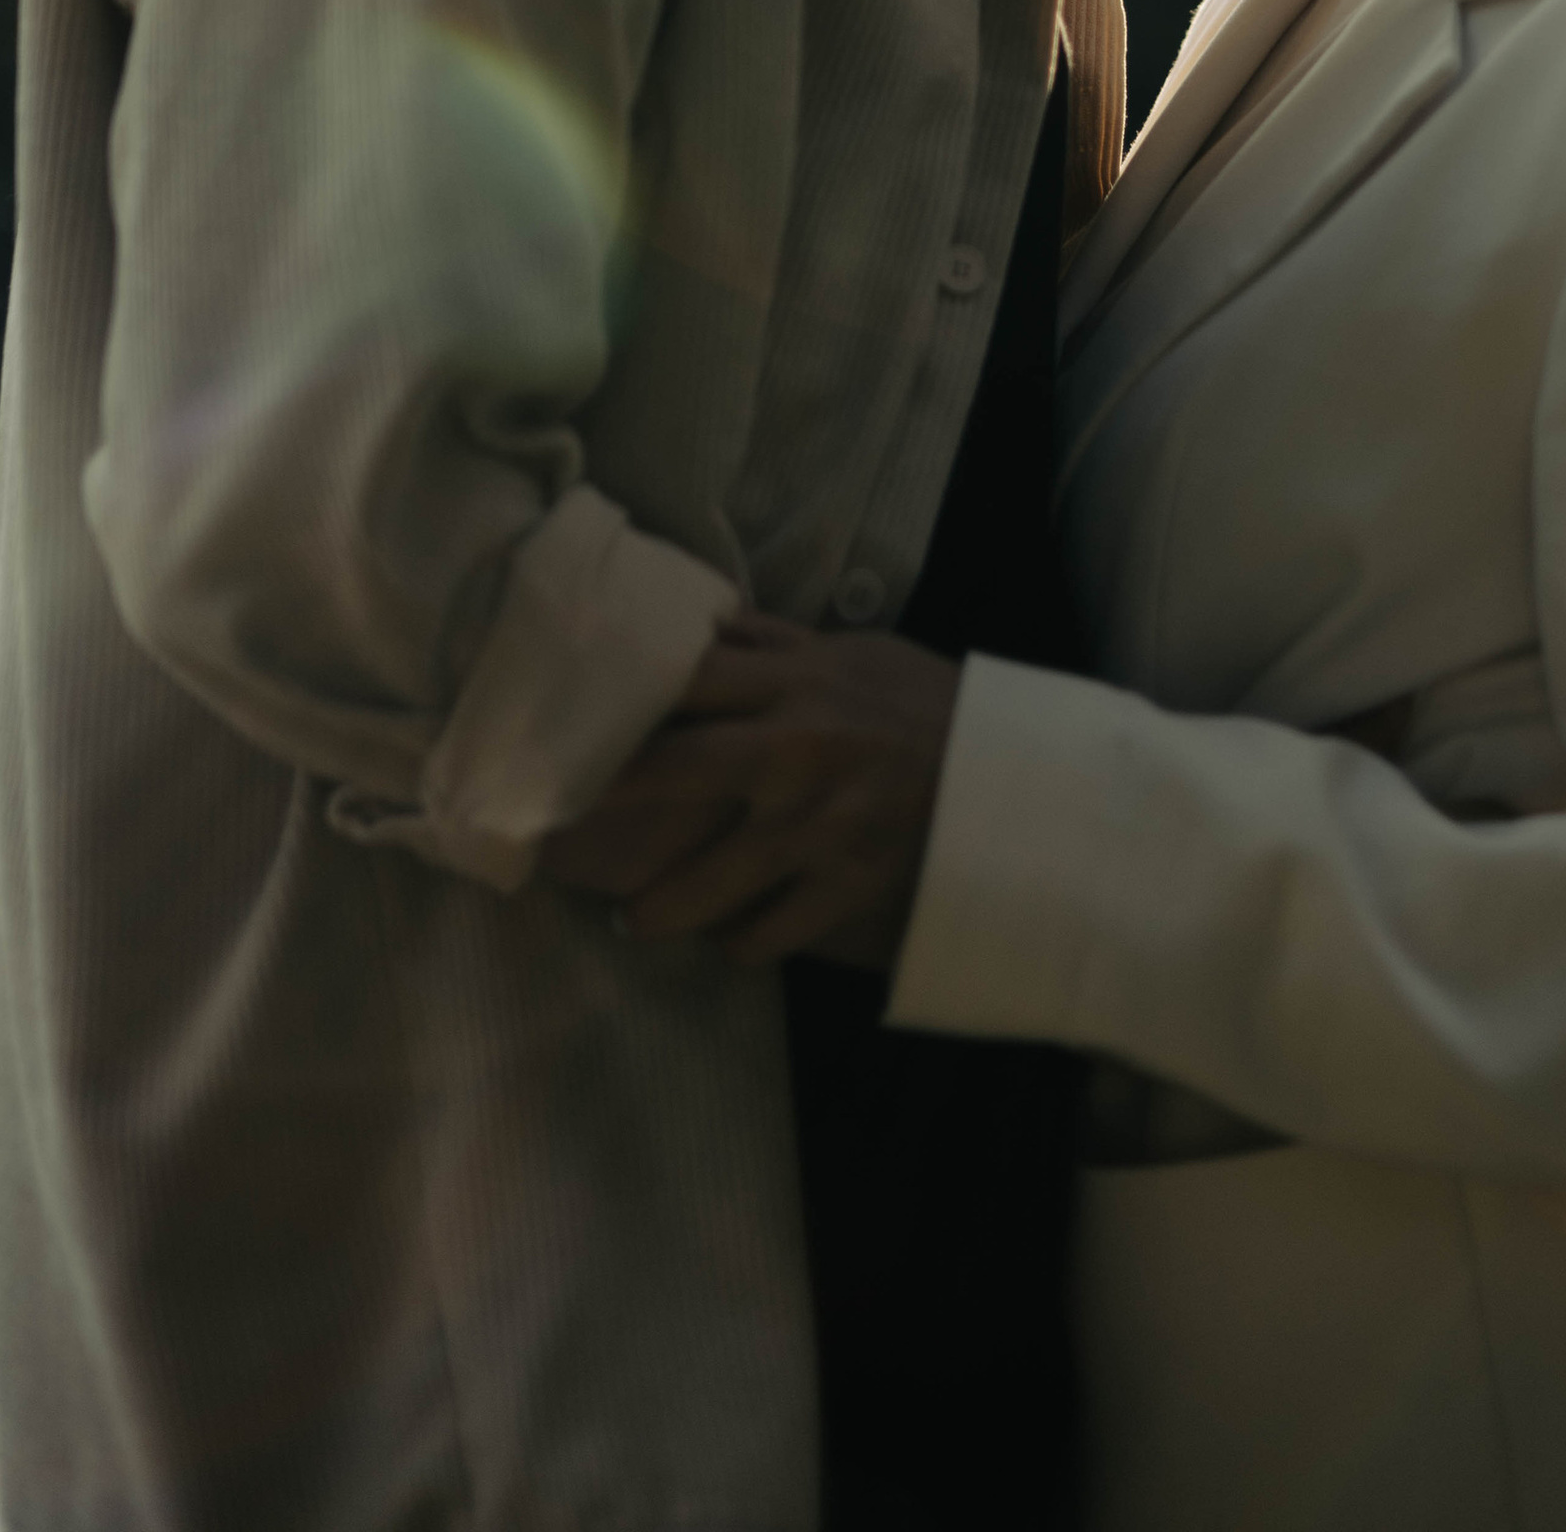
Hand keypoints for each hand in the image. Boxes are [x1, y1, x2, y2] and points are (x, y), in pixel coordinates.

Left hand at [541, 611, 961, 969]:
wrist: (1010, 780)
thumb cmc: (924, 706)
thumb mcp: (855, 654)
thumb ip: (775, 645)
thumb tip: (700, 623)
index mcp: (798, 683)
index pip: (688, 679)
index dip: (620, 698)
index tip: (566, 718)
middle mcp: (797, 750)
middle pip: (676, 771)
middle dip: (609, 798)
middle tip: (555, 826)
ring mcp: (820, 826)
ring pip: (712, 881)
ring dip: (662, 910)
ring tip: (634, 920)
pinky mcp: (846, 886)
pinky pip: (769, 932)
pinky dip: (743, 942)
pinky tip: (728, 940)